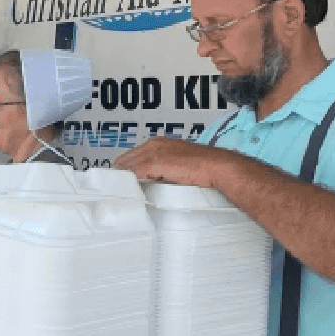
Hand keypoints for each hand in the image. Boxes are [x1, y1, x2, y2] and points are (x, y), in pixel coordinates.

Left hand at [112, 137, 227, 186]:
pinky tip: (128, 190)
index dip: (126, 169)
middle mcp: (153, 144)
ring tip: (121, 192)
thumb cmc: (203, 166)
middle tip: (118, 189)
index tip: (123, 180)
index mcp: (158, 143)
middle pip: (125, 159)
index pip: (132, 155)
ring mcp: (153, 152)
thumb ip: (163, 169)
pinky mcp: (154, 162)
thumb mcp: (177, 164)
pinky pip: (135, 173)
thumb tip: (151, 181)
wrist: (216, 166)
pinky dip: (130, 182)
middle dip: (121, 174)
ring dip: (124, 179)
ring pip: (128, 166)